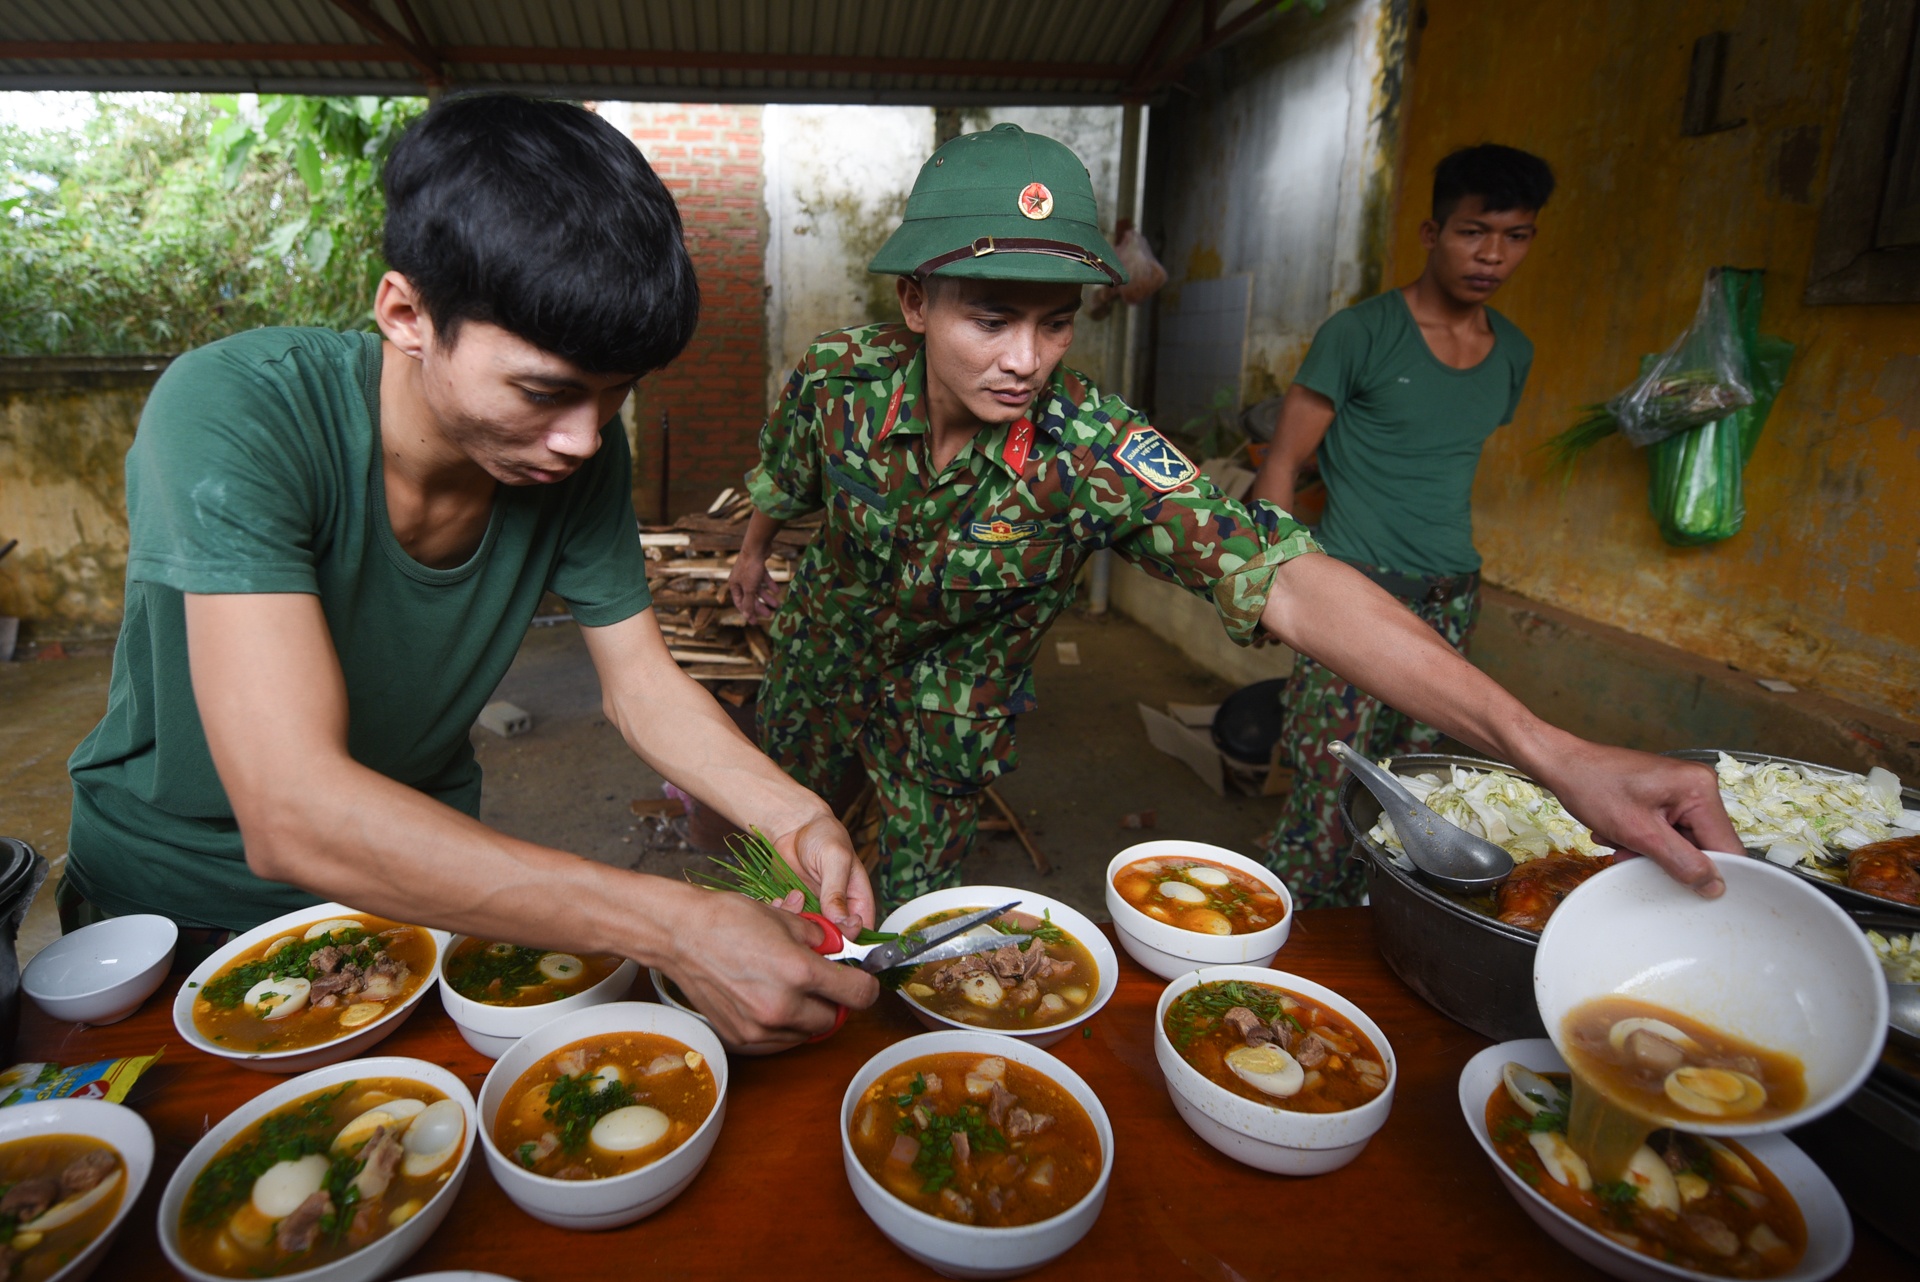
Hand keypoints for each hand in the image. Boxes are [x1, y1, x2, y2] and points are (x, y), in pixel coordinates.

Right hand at [664, 889, 878, 1050]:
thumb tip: (840, 950)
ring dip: (808, 1015)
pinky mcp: (742, 1038)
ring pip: (807, 1033)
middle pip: (834, 1020)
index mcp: (798, 972)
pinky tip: (773, 1002)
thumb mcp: (785, 919)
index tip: (863, 981)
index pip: (857, 994)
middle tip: (821, 982)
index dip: (866, 986)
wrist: (681, 936)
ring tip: (791, 989)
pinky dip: (785, 1026)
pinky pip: (780, 1041)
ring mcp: (760, 1027)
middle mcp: (782, 1006)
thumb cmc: (728, 920)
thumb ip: (821, 940)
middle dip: (833, 1001)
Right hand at [726, 551, 783, 623]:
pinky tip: (777, 590)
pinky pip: (764, 579)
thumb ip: (749, 603)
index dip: (748, 613)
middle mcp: (740, 579)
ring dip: (767, 597)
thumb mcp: (750, 588)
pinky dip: (770, 585)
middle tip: (769, 615)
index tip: (755, 622)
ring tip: (777, 604)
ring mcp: (749, 573)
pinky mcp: (758, 566)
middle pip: (750, 597)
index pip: (740, 603)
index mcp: (734, 585)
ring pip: (758, 588)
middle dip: (760, 606)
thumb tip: (747, 617)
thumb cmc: (750, 568)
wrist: (757, 546)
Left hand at [772, 813, 875, 935]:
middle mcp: (839, 910)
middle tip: (808, 924)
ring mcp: (817, 910)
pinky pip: (792, 922)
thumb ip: (837, 893)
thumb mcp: (835, 860)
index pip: (861, 930)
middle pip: (836, 939)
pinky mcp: (797, 908)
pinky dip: (785, 916)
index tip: (834, 939)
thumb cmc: (824, 835)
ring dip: (800, 926)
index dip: (850, 941)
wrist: (794, 826)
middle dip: (821, 937)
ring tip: (794, 902)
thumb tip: (843, 924)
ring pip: (812, 934)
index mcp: (858, 900)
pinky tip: (780, 900)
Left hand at [1527, 740, 1736, 897]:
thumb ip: (1680, 861)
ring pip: (1681, 843)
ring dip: (1649, 851)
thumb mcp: (1638, 833)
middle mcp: (1699, 787)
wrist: (1562, 765)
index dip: (1709, 873)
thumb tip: (1715, 887)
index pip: (1727, 847)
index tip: (1685, 887)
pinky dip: (1642, 841)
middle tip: (1631, 855)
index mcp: (1701, 789)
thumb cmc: (1593, 788)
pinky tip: (1618, 834)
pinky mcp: (1666, 797)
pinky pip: (1666, 832)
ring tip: (1619, 842)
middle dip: (1668, 860)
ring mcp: (1682, 791)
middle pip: (1703, 846)